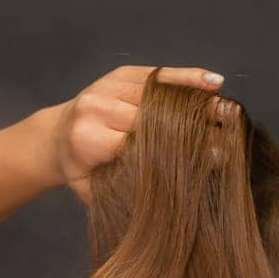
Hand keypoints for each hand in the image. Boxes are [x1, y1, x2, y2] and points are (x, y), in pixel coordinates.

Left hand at [49, 65, 226, 200]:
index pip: (141, 145)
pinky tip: (211, 83)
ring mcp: (107, 87)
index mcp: (89, 139)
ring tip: (224, 110)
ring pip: (159, 93)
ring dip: (194, 102)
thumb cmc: (80, 170)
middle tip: (226, 135)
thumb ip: (124, 193)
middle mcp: (96, 108)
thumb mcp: (94, 190)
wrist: (53, 137)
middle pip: (154, 116)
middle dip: (191, 127)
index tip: (211, 159)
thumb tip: (172, 203)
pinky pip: (158, 74)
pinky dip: (186, 78)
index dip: (177, 151)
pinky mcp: (119, 74)